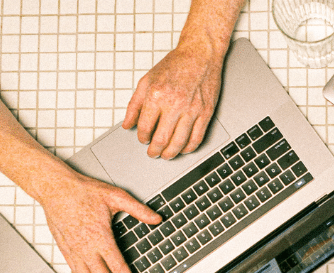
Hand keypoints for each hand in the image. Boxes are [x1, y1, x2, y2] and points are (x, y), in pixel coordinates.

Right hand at [40, 171, 160, 272]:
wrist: (55, 188)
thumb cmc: (83, 191)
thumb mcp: (116, 197)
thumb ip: (138, 210)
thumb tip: (156, 218)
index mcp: (100, 237)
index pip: (117, 266)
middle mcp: (86, 248)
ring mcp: (74, 250)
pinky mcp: (65, 249)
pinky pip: (75, 272)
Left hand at [123, 45, 222, 159]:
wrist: (200, 55)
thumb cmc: (175, 65)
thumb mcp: (147, 80)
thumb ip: (135, 104)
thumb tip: (128, 124)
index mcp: (157, 95)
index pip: (145, 126)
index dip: (142, 137)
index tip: (143, 139)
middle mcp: (175, 104)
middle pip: (161, 139)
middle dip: (154, 150)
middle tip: (152, 153)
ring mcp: (192, 110)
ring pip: (179, 142)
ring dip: (170, 153)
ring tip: (166, 155)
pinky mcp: (206, 112)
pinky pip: (197, 138)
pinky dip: (189, 148)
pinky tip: (183, 149)